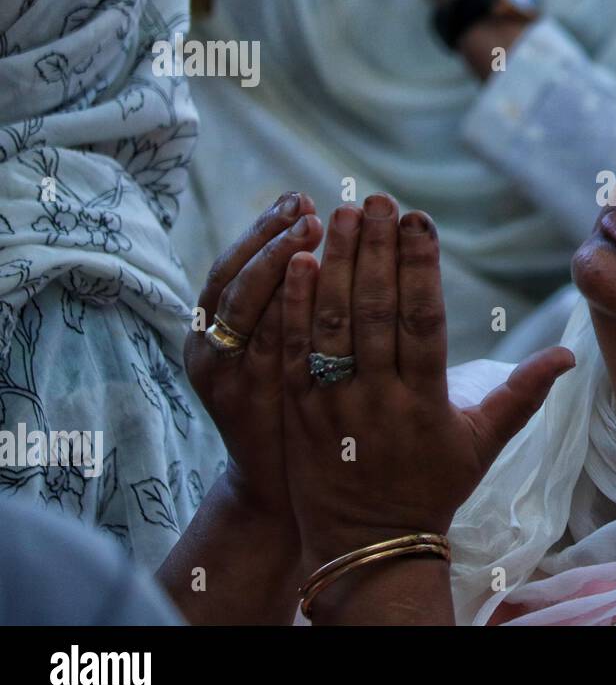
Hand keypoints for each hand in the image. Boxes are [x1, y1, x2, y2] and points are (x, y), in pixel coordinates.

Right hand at [183, 192, 323, 522]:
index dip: (267, 228)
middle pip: (235, 275)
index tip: (301, 198)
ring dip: (272, 262)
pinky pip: (256, 347)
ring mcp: (221, 371)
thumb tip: (335, 241)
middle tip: (308, 208)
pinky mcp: (237, 400)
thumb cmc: (297, 405)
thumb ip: (300, 301)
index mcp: (220, 324)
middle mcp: (211, 342)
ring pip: (239, 304)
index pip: (240, 262)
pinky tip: (309, 282)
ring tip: (311, 233)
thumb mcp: (290, 348)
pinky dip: (278, 311)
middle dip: (269, 237)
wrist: (286, 485)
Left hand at [279, 194, 574, 564]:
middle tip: (376, 201)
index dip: (422, 268)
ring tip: (343, 216)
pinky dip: (295, 307)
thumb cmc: (433, 488)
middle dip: (378, 251)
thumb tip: (570, 354)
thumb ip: (524, 394)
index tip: (420, 220)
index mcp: (427, 402)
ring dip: (337, 266)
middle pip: (376, 313)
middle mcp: (380, 400)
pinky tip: (299, 262)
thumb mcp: (484, 443)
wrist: (369, 546)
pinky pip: (294, 352)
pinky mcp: (297, 412)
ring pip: (333, 325)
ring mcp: (334, 405)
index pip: (424, 322)